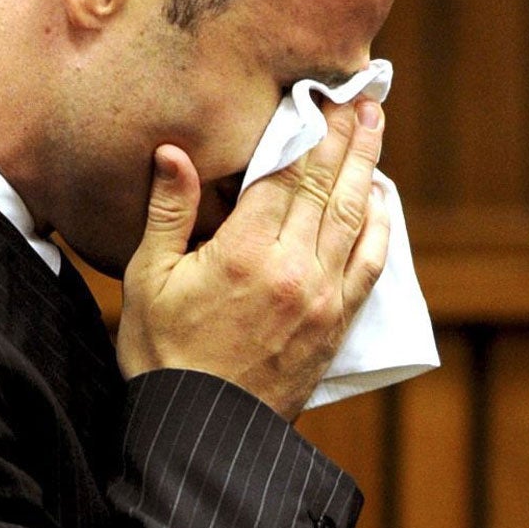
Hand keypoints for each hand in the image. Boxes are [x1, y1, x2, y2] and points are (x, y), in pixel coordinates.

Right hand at [117, 96, 391, 419]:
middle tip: (358, 93)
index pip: (285, 171)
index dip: (302, 126)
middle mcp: (293, 271)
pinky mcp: (335, 324)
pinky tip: (382, 200)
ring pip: (355, 217)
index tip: (313, 91)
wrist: (201, 435)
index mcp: (244, 254)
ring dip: (368, 166)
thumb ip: (168, 213)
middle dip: (343, 134)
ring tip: (374, 125)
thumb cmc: (162, 358)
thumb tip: (173, 151)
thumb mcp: (146, 281)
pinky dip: (380, 226)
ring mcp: (321, 298)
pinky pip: (369, 264)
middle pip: (327, 185)